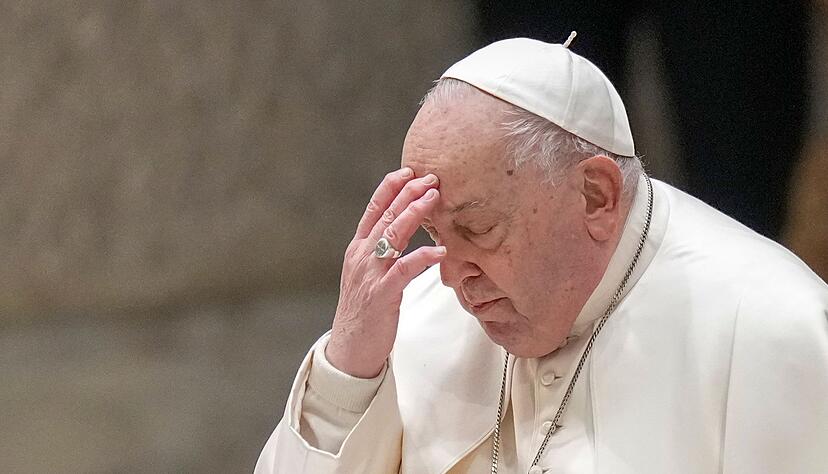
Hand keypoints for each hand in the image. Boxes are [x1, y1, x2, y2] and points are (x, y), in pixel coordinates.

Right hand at [326, 167, 444, 377]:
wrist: (350, 348)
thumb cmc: (365, 310)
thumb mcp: (369, 274)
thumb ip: (383, 250)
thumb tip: (405, 228)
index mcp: (358, 249)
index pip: (373, 209)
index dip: (390, 187)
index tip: (409, 170)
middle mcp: (361, 256)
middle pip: (385, 216)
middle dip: (408, 193)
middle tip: (430, 177)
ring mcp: (369, 274)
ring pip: (392, 235)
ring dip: (414, 214)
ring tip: (434, 199)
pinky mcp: (381, 294)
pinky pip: (404, 270)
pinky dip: (422, 257)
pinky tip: (440, 250)